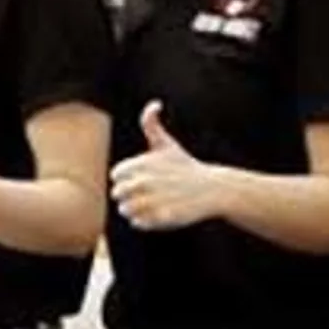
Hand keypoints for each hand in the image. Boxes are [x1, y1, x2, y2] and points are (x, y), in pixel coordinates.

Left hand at [110, 101, 225, 230]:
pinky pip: (138, 224)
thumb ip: (152, 123)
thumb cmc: (186, 167)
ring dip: (136, 210)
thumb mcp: (168, 144)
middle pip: (119, 194)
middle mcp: (143, 183)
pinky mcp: (160, 219)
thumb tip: (155, 104)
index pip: (116, 176)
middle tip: (148, 194)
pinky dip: (146, 222)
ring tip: (152, 205)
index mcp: (140, 165)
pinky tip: (159, 214)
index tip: (143, 179)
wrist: (212, 189)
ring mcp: (151, 201)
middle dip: (130, 195)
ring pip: (126, 211)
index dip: (128, 178)